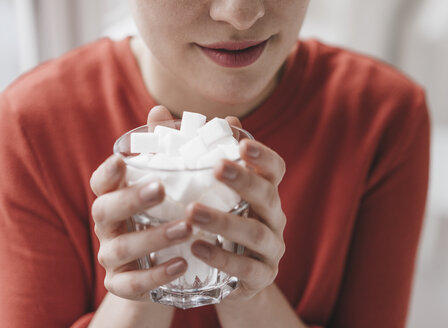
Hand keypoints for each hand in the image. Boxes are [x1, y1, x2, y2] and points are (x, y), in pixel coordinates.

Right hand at [90, 106, 191, 300]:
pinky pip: (133, 283)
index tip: (121, 160)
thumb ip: (171, 152)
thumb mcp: (171, 185)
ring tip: (186, 228)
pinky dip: (156, 274)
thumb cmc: (165, 215)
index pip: (101, 182)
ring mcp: (112, 256)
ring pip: (121, 248)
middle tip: (160, 189)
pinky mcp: (122, 284)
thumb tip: (175, 112)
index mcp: (116, 197)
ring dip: (153, 236)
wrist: (163, 265)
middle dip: (130, 199)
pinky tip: (182, 263)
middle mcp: (108, 225)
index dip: (108, 172)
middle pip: (105, 210)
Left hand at [186, 118, 286, 301]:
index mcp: (263, 193)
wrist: (225, 277)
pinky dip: (222, 258)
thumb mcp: (203, 190)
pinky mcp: (260, 277)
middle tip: (217, 168)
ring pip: (256, 233)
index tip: (243, 143)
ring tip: (193, 212)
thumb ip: (184, 152)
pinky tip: (197, 247)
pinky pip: (246, 269)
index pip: (275, 169)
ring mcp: (270, 249)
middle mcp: (273, 217)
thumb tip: (158, 111)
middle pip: (268, 196)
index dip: (263, 155)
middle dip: (245, 181)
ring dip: (226, 221)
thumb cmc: (214, 223)